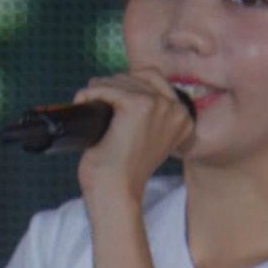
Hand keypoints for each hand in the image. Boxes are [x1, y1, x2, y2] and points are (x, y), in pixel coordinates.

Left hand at [73, 68, 194, 204]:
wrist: (115, 190)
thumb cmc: (124, 170)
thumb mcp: (145, 138)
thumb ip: (148, 116)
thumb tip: (121, 87)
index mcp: (184, 119)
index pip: (155, 80)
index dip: (128, 85)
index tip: (111, 100)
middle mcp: (177, 111)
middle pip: (138, 76)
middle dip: (113, 85)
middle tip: (96, 101)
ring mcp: (160, 106)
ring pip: (121, 81)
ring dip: (99, 88)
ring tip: (88, 103)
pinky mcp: (139, 106)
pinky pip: (107, 87)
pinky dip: (90, 92)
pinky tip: (83, 102)